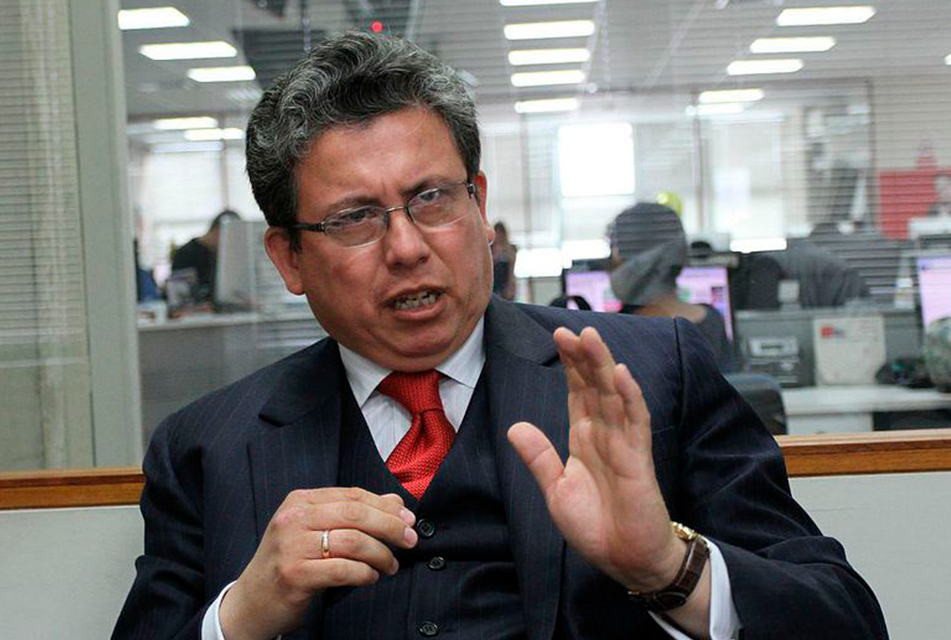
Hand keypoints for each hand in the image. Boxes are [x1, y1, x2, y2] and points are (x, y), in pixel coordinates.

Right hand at [220, 487, 417, 639]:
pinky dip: (365, 574)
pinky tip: (371, 577)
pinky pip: (343, 570)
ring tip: (391, 565)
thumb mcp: (315, 530)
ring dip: (381, 554)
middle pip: (356, 514)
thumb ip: (352, 514)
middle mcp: (293, 519)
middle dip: (390, 526)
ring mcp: (291, 546)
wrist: (251, 602)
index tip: (408, 518)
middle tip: (410, 540)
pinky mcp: (294, 575)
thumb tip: (395, 501)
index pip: (353, 496)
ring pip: (353, 542)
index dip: (385, 506)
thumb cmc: (289, 563)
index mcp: (300, 501)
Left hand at [507, 326, 683, 591]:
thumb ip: (539, 458)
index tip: (560, 337)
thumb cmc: (597, 526)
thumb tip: (515, 427)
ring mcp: (624, 443)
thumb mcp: (556, 490)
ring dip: (604, 366)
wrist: (625, 560)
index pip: (578, 392)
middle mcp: (605, 434)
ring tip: (591, 338)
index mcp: (585, 438)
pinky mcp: (638, 459)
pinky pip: (635, 423)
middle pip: (596, 386)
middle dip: (584, 356)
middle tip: (571, 329)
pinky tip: (621, 375)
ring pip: (614, 395)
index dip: (571, 365)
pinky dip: (630, 398)